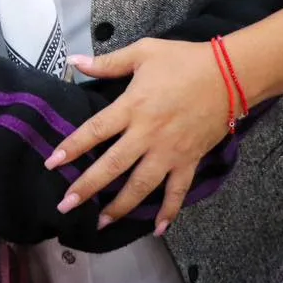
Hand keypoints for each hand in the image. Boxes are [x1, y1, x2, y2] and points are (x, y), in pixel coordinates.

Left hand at [45, 39, 227, 233]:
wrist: (230, 75)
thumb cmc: (184, 60)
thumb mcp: (143, 52)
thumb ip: (108, 63)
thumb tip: (74, 62)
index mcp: (133, 106)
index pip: (95, 131)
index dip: (72, 147)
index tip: (52, 163)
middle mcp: (147, 134)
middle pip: (112, 166)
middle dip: (87, 187)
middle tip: (66, 205)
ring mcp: (169, 152)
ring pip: (141, 185)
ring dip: (120, 207)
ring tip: (101, 223)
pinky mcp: (189, 160)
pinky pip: (177, 191)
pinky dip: (169, 212)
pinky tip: (158, 230)